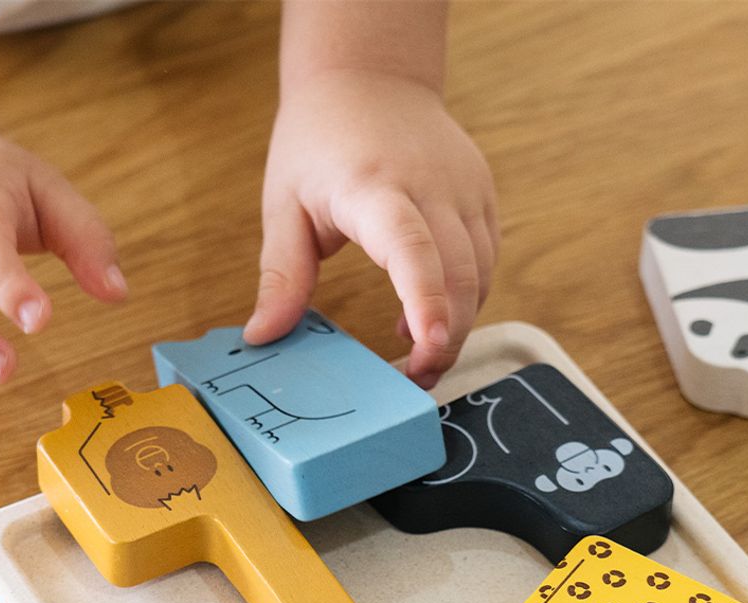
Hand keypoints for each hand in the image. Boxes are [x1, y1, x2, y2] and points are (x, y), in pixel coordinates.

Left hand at [245, 71, 497, 388]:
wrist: (369, 75)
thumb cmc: (318, 141)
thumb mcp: (283, 205)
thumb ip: (281, 276)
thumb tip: (261, 338)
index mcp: (373, 187)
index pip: (410, 247)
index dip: (424, 301)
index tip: (428, 348)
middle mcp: (430, 185)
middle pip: (458, 275)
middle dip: (445, 338)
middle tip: (414, 381)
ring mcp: (465, 188)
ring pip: (480, 274)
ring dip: (458, 324)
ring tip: (418, 354)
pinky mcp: (482, 194)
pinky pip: (486, 260)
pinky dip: (466, 298)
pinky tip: (430, 315)